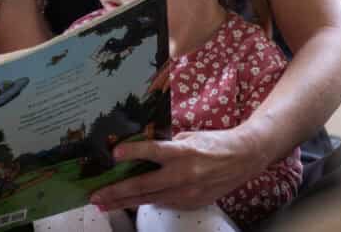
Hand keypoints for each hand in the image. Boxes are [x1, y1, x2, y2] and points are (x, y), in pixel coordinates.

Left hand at [90, 126, 269, 210]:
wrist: (243, 158)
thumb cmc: (214, 142)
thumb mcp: (189, 136)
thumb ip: (167, 145)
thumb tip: (144, 149)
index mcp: (183, 152)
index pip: (153, 152)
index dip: (133, 152)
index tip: (114, 154)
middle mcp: (184, 174)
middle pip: (144, 185)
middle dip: (117, 192)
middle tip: (96, 196)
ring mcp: (187, 192)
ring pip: (149, 199)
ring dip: (125, 202)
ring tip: (105, 204)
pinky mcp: (192, 203)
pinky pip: (164, 203)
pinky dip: (148, 201)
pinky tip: (132, 202)